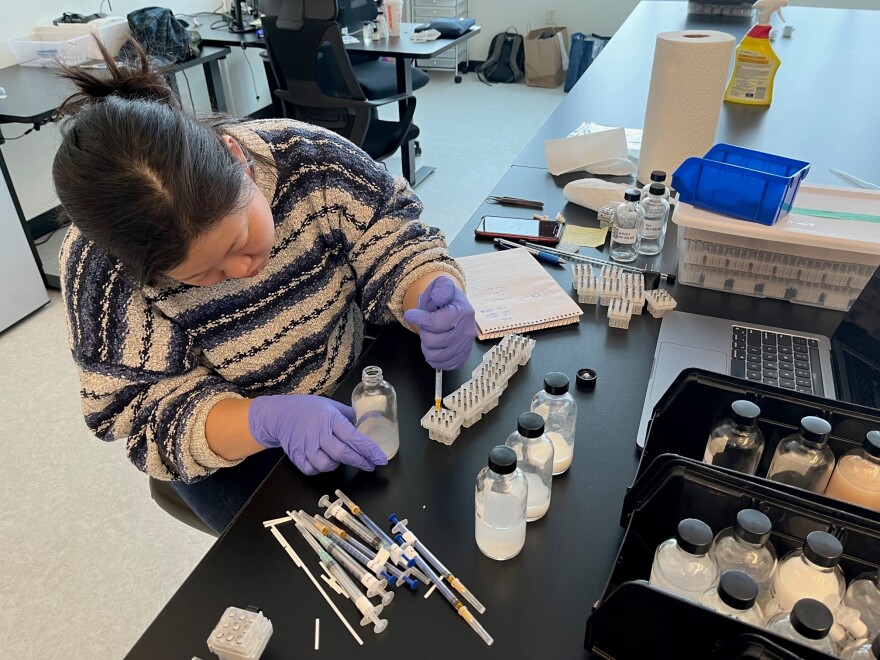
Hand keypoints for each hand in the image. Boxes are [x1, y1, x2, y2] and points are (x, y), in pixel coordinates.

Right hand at [248, 395, 387, 474]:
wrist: (280, 414)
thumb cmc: (308, 408)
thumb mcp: (331, 405)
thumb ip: (349, 416)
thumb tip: (368, 422)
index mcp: (330, 419)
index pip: (354, 437)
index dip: (369, 450)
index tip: (381, 458)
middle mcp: (318, 433)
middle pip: (343, 454)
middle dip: (360, 461)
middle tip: (371, 465)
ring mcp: (306, 446)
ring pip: (327, 465)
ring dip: (338, 463)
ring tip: (341, 456)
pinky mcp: (296, 456)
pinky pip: (312, 470)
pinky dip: (320, 468)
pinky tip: (324, 460)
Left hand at [403, 276, 476, 369]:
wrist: (459, 309)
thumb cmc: (447, 299)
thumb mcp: (444, 285)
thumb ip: (440, 288)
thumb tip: (436, 298)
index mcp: (463, 312)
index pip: (436, 322)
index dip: (419, 319)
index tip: (410, 315)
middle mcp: (467, 331)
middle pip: (433, 341)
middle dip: (424, 333)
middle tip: (427, 326)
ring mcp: (465, 346)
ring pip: (435, 356)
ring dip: (427, 347)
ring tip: (430, 337)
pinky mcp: (462, 357)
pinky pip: (442, 365)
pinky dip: (434, 358)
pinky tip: (435, 348)